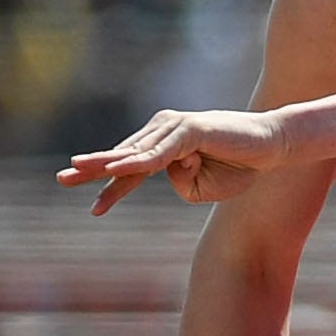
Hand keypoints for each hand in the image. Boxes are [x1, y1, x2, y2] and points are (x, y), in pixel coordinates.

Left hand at [59, 108, 289, 214]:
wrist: (273, 145)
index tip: (92, 208)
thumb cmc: (241, 166)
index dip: (110, 186)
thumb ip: (181, 183)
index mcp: (164, 146)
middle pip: (123, 155)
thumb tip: (168, 168)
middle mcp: (162, 130)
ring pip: (135, 152)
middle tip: (62, 178)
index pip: (131, 168)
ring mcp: (173, 127)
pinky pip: (158, 151)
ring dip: (107, 164)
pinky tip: (119, 168)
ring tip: (80, 170)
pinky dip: (138, 160)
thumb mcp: (205, 187)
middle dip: (92, 168)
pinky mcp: (188, 130)